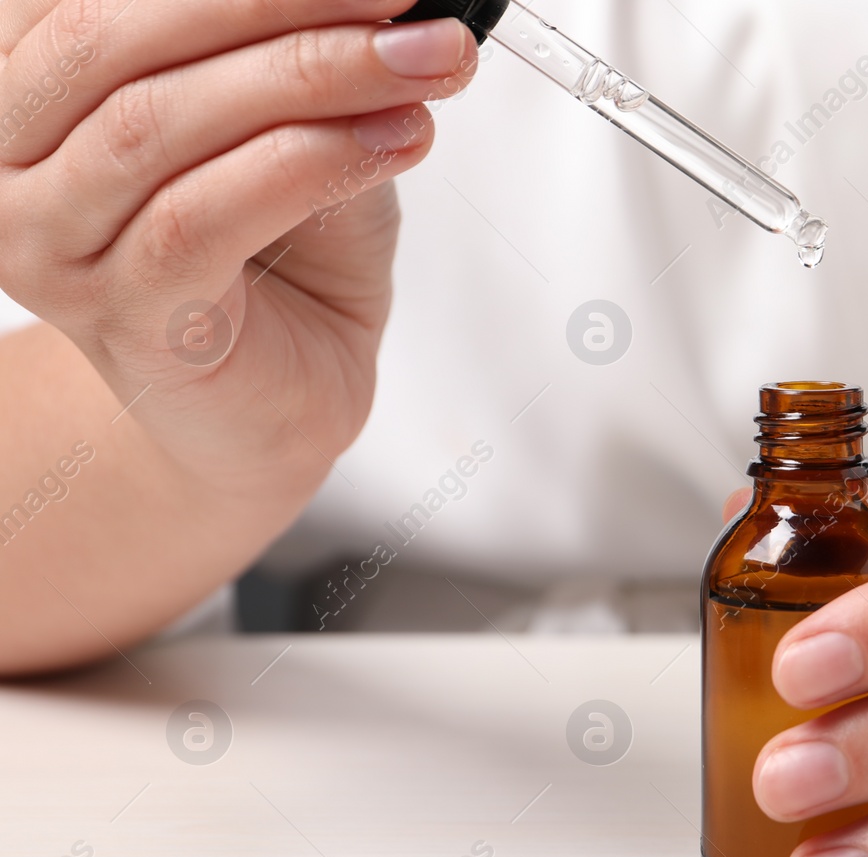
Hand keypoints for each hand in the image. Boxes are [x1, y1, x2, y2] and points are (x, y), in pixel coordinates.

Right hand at [0, 1, 475, 491]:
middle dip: (278, 8)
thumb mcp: (292, 124)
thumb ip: (294, 59)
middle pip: (120, 40)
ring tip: (422, 66)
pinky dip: (309, 164)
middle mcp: (13, 155)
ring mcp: (51, 243)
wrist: (276, 402)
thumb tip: (375, 6)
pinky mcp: (121, 316)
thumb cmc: (279, 257)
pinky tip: (396, 140)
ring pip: (158, 124)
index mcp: (30, 79)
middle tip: (403, 9)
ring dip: (313, 79)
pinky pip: (199, 218)